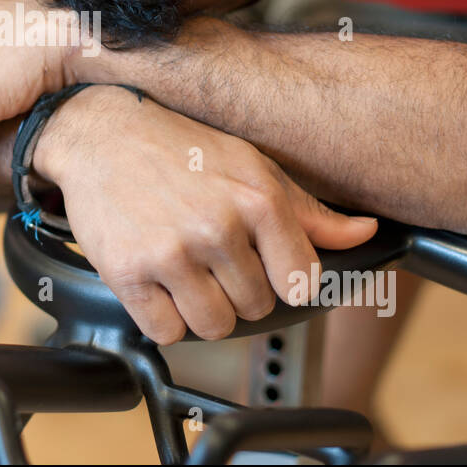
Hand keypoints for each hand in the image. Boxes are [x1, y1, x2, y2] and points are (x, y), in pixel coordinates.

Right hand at [34, 86, 378, 343]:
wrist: (102, 135)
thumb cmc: (181, 148)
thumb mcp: (252, 166)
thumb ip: (309, 211)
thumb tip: (365, 234)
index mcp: (258, 199)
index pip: (301, 283)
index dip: (281, 279)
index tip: (260, 263)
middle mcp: (218, 227)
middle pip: (256, 308)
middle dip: (235, 290)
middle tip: (209, 256)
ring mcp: (172, 252)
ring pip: (214, 327)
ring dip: (201, 309)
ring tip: (183, 270)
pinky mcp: (128, 273)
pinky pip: (166, 332)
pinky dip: (163, 317)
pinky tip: (156, 281)